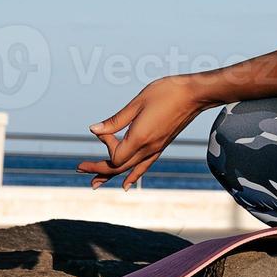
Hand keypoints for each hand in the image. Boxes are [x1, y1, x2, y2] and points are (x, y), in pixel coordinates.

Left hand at [77, 76, 205, 189]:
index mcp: (140, 138)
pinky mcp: (162, 145)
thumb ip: (116, 120)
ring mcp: (156, 148)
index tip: (105, 128)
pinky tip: (128, 184)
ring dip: (111, 176)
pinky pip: (145, 165)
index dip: (105, 143)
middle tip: (79, 169)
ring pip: (130, 169)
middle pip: (118, 167)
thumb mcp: (138, 103)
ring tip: (95, 184)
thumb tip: (93, 130)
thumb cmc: (167, 92)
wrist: (196, 94)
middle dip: (98, 169)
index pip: (114, 154)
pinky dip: (134, 175)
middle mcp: (148, 148)